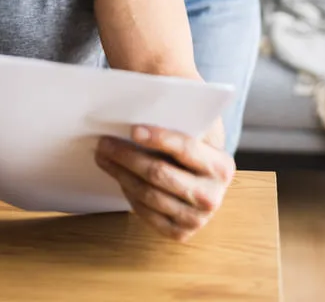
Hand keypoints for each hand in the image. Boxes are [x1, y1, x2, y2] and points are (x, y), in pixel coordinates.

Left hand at [95, 125, 234, 241]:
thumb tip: (150, 91)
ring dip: (120, 173)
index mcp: (221, 166)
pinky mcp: (180, 233)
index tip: (132, 129)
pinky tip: (119, 177)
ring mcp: (196, 218)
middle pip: (161, 174)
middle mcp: (212, 196)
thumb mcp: (194, 129)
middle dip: (128, 156)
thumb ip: (179, 113)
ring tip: (103, 157)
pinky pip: (146, 213)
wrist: (202, 180)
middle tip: (103, 142)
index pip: (187, 149)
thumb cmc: (192, 147)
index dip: (159, 138)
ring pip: (148, 194)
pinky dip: (129, 193)